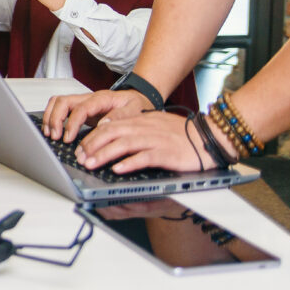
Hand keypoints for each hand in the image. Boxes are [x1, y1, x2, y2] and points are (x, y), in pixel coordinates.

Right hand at [42, 89, 152, 142]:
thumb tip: (103, 125)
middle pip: (62, 101)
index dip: (71, 123)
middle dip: (55, 119)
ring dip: (50, 117)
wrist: (138, 99)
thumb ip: (120, 116)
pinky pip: (60, 108)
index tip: (68, 138)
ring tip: (50, 134)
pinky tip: (53, 130)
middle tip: (54, 136)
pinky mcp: (80, 108)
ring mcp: (83, 102)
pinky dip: (53, 118)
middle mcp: (89, 98)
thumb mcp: (135, 110)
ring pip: (57, 102)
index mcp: (101, 98)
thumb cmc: (137, 105)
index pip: (80, 108)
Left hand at [74, 111, 208, 173]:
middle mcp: (146, 127)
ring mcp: (156, 140)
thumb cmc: (182, 133)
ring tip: (91, 163)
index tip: (80, 147)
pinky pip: (145, 157)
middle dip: (92, 145)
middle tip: (80, 157)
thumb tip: (107, 126)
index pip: (110, 125)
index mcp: (141, 120)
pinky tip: (118, 169)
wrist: (209, 137)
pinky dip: (130, 163)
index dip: (92, 136)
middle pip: (112, 133)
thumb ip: (132, 124)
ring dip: (104, 154)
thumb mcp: (153, 123)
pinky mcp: (167, 153)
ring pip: (124, 144)